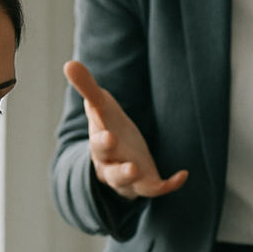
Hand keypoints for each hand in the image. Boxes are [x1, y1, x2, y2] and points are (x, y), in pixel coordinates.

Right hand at [64, 60, 187, 199]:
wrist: (118, 157)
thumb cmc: (108, 128)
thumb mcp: (101, 107)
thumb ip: (88, 87)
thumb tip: (69, 63)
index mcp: (100, 146)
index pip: (98, 144)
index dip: (101, 141)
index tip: (108, 135)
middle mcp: (110, 166)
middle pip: (110, 170)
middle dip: (115, 165)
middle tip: (118, 153)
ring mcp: (128, 178)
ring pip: (127, 183)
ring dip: (131, 177)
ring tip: (136, 168)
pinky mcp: (145, 184)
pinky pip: (156, 188)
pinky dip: (169, 184)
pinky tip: (183, 174)